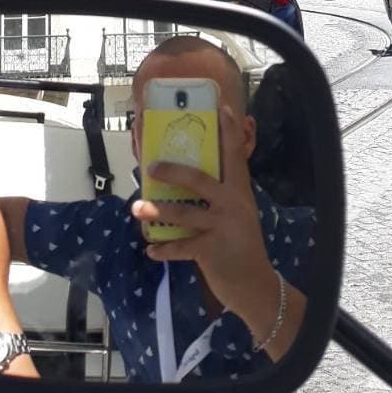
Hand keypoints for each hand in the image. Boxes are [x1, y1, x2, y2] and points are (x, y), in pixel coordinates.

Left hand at [131, 104, 274, 325]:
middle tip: (151, 167)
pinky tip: (151, 250)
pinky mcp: (212, 249)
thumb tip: (184, 179)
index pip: (235, 155)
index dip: (229, 131)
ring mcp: (223, 226)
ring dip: (158, 211)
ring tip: (137, 209)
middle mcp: (232, 204)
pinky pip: (182, 246)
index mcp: (238, 191)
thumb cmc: (239, 244)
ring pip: (184, 212)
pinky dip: (164, 249)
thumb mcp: (236, 215)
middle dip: (172, 171)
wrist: (255, 286)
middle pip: (200, 178)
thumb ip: (218, 196)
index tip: (221, 107)